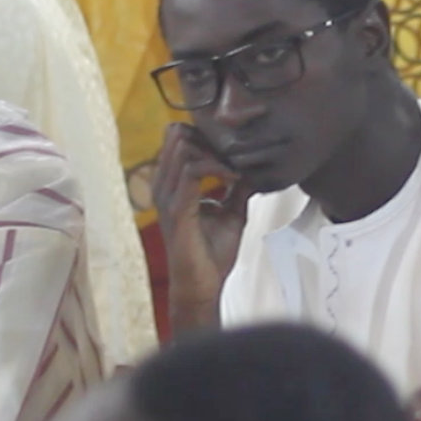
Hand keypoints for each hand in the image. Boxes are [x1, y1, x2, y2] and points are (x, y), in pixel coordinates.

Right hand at [152, 123, 249, 328]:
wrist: (203, 285)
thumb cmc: (212, 254)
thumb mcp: (232, 213)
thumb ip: (239, 189)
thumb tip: (255, 169)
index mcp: (173, 185)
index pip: (179, 139)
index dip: (207, 135)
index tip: (235, 149)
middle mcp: (164, 186)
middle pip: (178, 136)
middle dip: (211, 138)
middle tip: (237, 155)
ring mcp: (167, 196)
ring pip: (183, 148)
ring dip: (215, 152)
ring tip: (237, 167)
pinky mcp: (177, 209)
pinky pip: (191, 171)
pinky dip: (217, 168)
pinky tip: (234, 177)